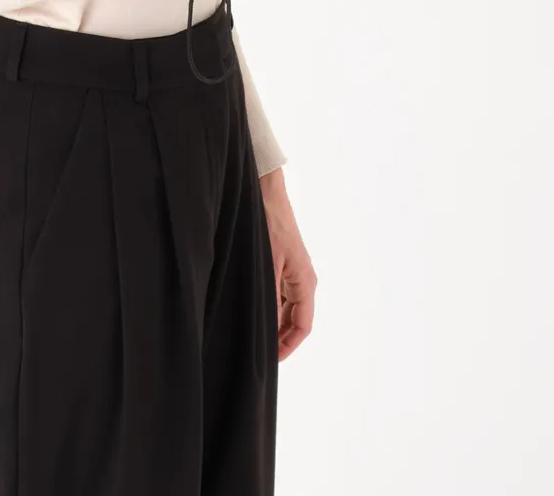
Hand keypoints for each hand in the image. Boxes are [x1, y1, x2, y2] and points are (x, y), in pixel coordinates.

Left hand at [260, 168, 315, 359]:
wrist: (264, 192)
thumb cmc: (266, 227)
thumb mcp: (266, 269)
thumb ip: (267, 301)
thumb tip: (264, 332)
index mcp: (305, 282)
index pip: (303, 326)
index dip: (287, 347)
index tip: (269, 361)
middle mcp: (302, 279)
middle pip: (294, 320)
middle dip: (278, 337)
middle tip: (256, 351)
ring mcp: (292, 270)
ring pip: (285, 308)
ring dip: (272, 322)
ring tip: (250, 334)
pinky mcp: (281, 262)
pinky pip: (278, 293)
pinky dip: (267, 306)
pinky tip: (249, 310)